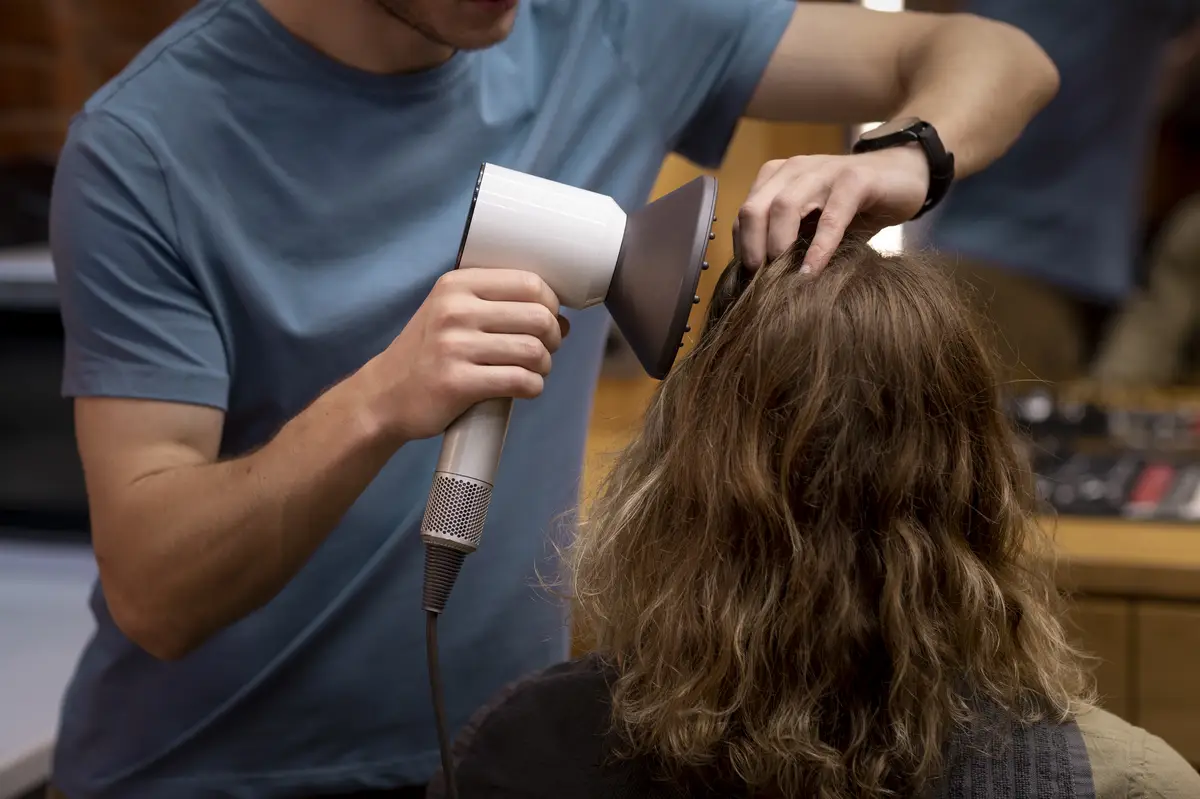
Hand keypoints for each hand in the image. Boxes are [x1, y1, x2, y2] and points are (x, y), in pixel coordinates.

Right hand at [362, 268, 568, 441]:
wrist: (384, 395)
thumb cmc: (428, 354)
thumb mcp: (452, 314)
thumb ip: (500, 308)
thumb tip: (562, 320)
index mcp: (457, 285)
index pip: (529, 282)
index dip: (551, 304)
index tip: (547, 320)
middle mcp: (454, 310)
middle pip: (538, 317)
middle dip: (553, 338)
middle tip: (545, 351)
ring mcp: (454, 346)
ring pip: (533, 351)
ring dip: (544, 366)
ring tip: (534, 371)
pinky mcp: (457, 382)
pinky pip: (519, 381)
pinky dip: (533, 387)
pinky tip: (526, 388)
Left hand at [734, 146, 929, 273]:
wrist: (905, 175)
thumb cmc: (855, 207)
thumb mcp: (815, 223)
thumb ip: (790, 239)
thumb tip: (762, 283)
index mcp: (779, 178)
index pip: (745, 214)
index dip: (742, 248)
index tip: (747, 279)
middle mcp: (795, 170)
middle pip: (754, 209)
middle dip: (751, 249)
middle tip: (759, 281)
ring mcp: (824, 171)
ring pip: (784, 207)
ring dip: (778, 247)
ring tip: (783, 279)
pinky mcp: (855, 179)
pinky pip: (830, 216)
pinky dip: (819, 247)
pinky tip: (813, 270)